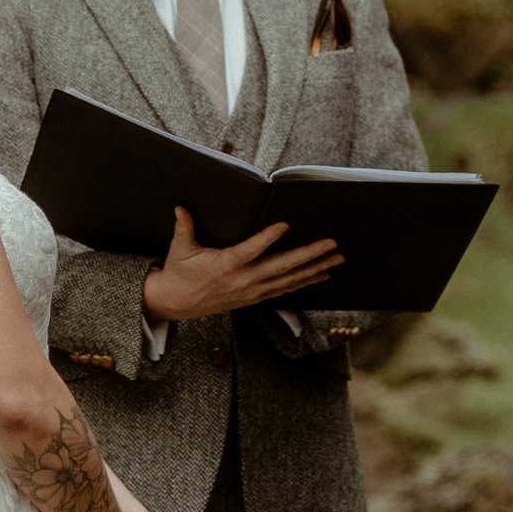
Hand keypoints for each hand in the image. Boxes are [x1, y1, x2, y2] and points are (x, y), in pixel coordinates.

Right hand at [141, 208, 341, 322]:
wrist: (177, 303)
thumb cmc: (180, 273)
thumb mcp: (180, 249)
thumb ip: (184, 227)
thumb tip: (181, 207)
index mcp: (226, 266)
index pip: (250, 250)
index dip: (267, 238)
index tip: (284, 224)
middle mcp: (243, 281)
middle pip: (281, 267)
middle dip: (309, 255)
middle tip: (330, 244)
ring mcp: (252, 292)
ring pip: (289, 280)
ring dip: (314, 269)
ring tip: (335, 258)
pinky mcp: (254, 298)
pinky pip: (285, 290)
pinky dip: (304, 282)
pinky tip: (321, 275)